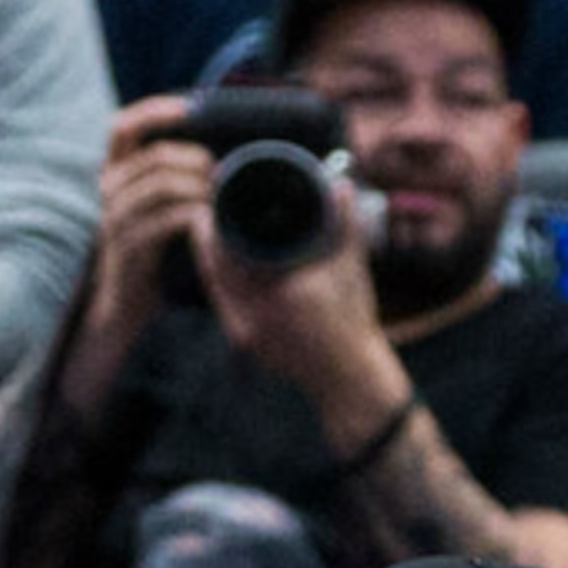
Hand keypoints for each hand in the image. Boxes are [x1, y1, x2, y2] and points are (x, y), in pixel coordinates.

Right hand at [80, 98, 214, 344]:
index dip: (155, 112)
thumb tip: (220, 155)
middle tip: (226, 176)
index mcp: (115, 174)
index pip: (122, 126)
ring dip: (201, 190)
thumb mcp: (160, 210)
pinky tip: (213, 224)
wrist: (124, 307)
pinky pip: (165, 220)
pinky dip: (196, 217)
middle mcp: (109, 190)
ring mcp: (115, 219)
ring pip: (162, 185)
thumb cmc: (155, 254)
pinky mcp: (128, 247)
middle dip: (198, 162)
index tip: (192, 106)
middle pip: (155, 156)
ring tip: (224, 201)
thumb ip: (175, 181)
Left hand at [199, 178, 399, 429]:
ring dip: (216, 258)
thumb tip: (342, 185)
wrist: (353, 382)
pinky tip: (234, 265)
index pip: (225, 253)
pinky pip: (226, 301)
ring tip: (221, 231)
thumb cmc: (356, 329)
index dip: (214, 222)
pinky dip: (227, 280)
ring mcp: (246, 333)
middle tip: (212, 208)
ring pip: (217, 284)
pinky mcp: (247, 341)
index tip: (213, 198)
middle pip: (214, 267)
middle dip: (212, 236)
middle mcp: (252, 319)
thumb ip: (345, 227)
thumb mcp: (352, 273)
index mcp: (276, 299)